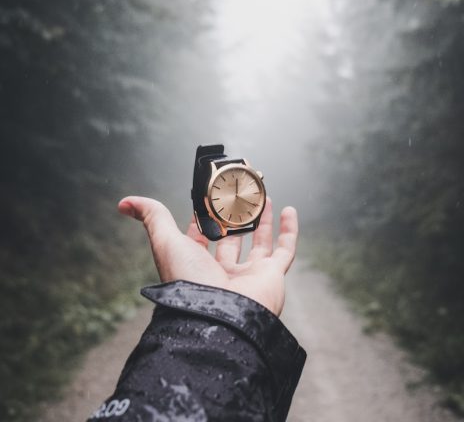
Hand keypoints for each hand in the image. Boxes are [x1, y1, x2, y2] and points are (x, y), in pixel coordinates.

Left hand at [117, 196, 297, 315]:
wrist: (219, 315)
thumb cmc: (189, 282)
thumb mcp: (166, 241)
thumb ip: (151, 217)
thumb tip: (126, 202)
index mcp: (198, 263)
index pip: (201, 235)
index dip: (203, 216)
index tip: (208, 198)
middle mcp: (223, 270)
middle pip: (232, 238)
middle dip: (236, 217)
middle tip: (241, 196)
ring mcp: (249, 273)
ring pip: (260, 242)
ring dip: (263, 220)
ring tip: (264, 198)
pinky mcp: (272, 276)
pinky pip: (286, 250)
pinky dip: (290, 230)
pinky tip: (289, 210)